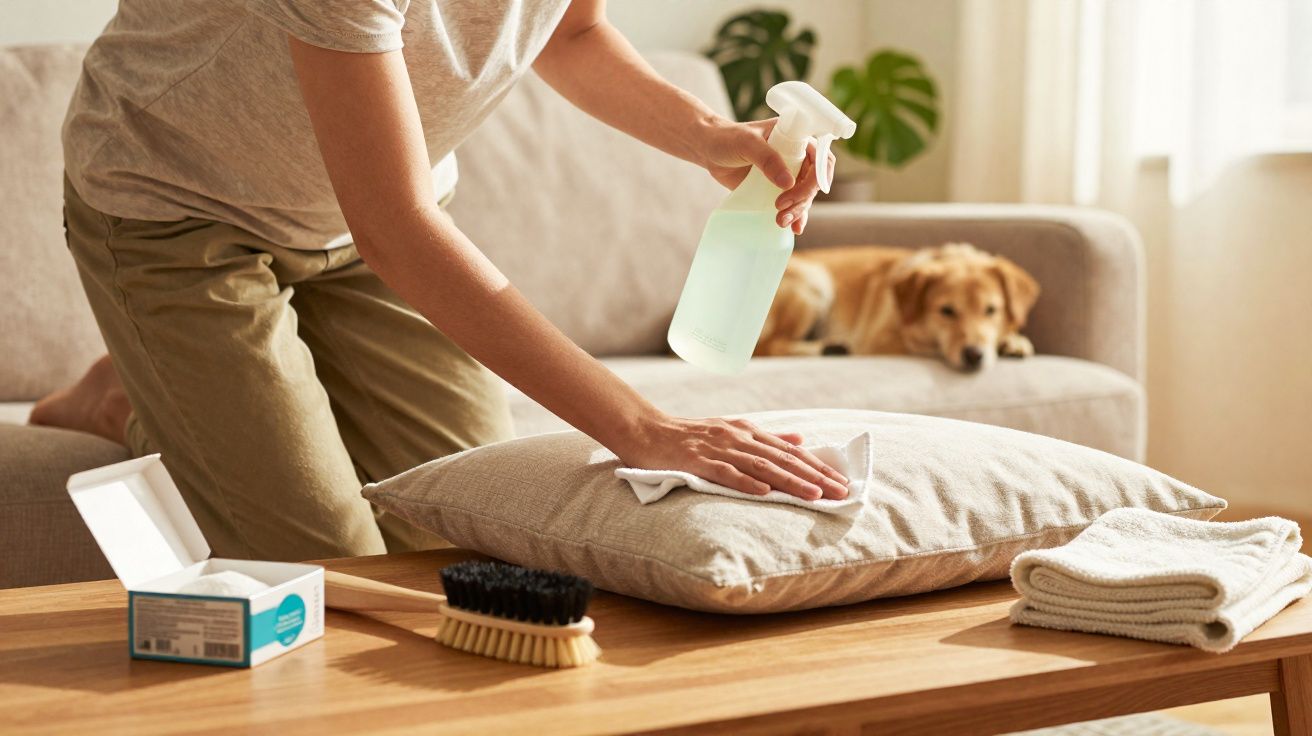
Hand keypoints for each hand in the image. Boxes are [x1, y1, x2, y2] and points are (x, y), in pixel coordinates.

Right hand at [614, 413, 849, 500]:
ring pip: (761, 466)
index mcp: (747, 431)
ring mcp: (718, 448)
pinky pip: (725, 473)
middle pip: (783, 458)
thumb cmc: (688, 436)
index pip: (791, 450)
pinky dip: (746, 483)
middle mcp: (737, 437)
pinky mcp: (697, 461)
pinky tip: (765, 493)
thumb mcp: (731, 432)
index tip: (841, 482)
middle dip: (814, 476)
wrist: (645, 430)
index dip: (817, 466)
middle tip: (840, 492)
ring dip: (790, 481)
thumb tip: (800, 439)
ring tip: (814, 495)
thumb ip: (765, 438)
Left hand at [697, 118, 835, 234]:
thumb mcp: (747, 143)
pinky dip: (795, 216)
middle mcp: (796, 156)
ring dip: (797, 211)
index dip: (819, 175)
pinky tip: (793, 228)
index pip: (821, 156)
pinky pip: (792, 204)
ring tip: (780, 221)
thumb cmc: (727, 138)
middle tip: (781, 207)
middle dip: (802, 198)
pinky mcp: (776, 190)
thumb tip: (788, 183)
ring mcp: (787, 174)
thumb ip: (767, 159)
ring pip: (803, 196)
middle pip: (813, 181)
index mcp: (796, 138)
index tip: (805, 190)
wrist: (709, 150)